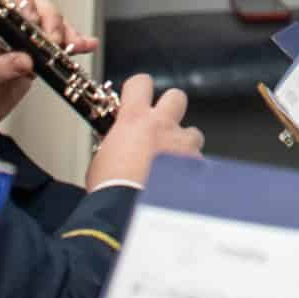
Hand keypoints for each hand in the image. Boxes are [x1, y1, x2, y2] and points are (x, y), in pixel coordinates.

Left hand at [0, 0, 96, 55]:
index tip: (31, 20)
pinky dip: (74, 43)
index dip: (20, 3)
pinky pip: (58, 44)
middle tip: (52, 40)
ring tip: (73, 45)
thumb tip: (26, 60)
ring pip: (50, 22)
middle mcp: (4, 28)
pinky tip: (87, 45)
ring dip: (66, 31)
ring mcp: (22, 41)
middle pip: (34, 6)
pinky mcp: (36, 57)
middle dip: (49, 19)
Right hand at [86, 74, 203, 189]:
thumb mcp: (100, 161)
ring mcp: (183, 144)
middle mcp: (163, 126)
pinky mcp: (198, 164)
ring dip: (184, 145)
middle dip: (170, 109)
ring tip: (170, 164)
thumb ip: (114, 144)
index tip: (135, 97)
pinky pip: (198, 162)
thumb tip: (119, 145)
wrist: (131, 214)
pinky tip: (177, 184)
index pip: (140, 83)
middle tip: (159, 126)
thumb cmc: (110, 191)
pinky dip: (189, 171)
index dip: (138, 89)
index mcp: (134, 120)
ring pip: (193, 132)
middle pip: (176, 97)